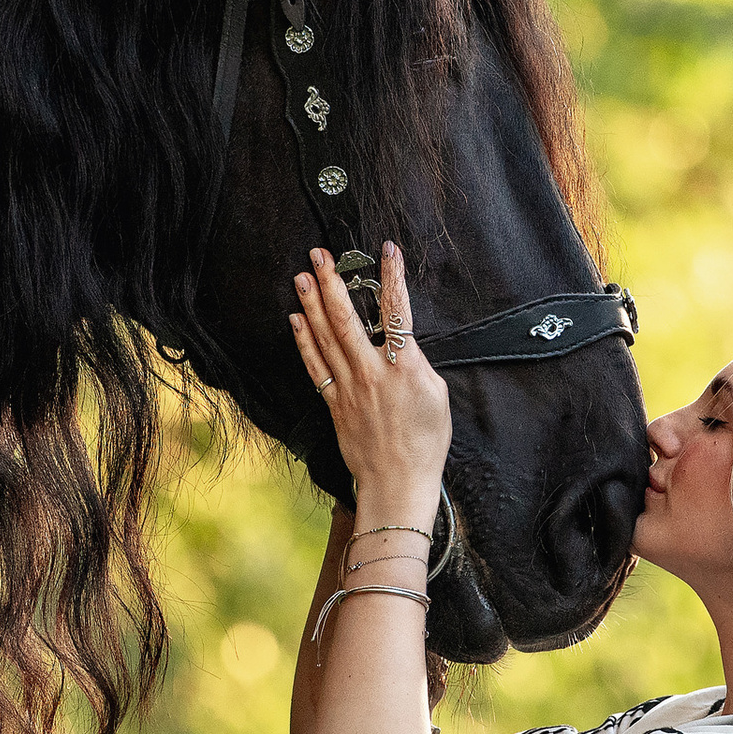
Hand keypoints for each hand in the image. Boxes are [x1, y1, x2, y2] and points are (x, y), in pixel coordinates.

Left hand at [288, 243, 449, 520]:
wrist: (398, 482)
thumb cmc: (425, 444)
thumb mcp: (437, 397)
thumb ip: (416, 364)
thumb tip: (401, 346)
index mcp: (405, 368)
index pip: (398, 312)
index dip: (392, 278)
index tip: (387, 251)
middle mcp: (373, 373)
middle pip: (347, 318)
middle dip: (332, 282)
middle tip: (319, 254)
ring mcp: (350, 388)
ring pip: (326, 337)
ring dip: (312, 303)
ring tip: (302, 276)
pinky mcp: (335, 403)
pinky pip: (315, 366)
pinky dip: (303, 340)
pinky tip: (295, 319)